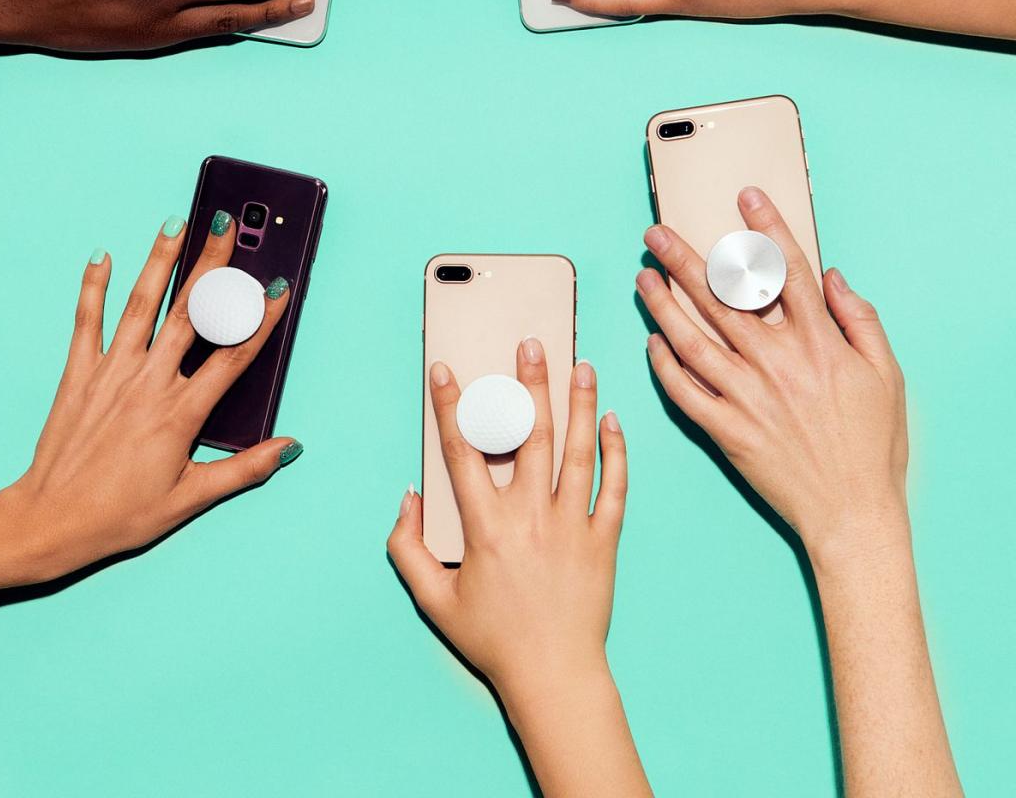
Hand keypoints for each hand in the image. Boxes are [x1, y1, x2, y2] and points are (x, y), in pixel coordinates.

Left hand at [7, 212, 301, 580]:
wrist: (48, 522)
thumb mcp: (190, 499)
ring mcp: (111, 374)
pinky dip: (92, 288)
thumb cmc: (119, 515)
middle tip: (226, 227)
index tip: (278, 289)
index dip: (260, 320)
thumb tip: (289, 448)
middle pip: (190, 314)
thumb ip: (244, 469)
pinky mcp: (78, 375)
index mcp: (181, 414)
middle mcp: (148, 384)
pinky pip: (86, 323)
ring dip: (160, 261)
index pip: (233, 356)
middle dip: (211, 266)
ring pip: (141, 306)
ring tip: (176, 224)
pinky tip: (101, 257)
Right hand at [388, 340, 625, 694]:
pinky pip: (613, 486)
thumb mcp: (434, 600)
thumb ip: (407, 548)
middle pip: (529, 435)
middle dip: (529, 383)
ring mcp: (572, 524)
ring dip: (579, 402)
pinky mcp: (604, 539)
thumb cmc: (493, 639)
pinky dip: (615, 451)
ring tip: (580, 363)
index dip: (450, 406)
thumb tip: (409, 497)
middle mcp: (530, 516)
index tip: (444, 371)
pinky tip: (612, 419)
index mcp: (486, 527)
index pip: (463, 451)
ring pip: (577, 450)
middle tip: (532, 345)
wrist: (554, 676)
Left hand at [637, 186, 907, 560]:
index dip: (766, 230)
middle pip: (720, 298)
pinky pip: (683, 390)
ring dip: (661, 304)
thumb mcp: (886, 375)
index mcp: (818, 344)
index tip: (745, 197)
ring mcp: (745, 396)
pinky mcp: (725, 429)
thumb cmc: (872, 445)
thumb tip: (834, 277)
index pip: (786, 271)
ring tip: (641, 277)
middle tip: (655, 234)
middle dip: (683, 259)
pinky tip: (650, 341)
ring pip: (691, 338)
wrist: (852, 512)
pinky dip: (663, 364)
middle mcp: (776, 363)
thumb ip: (860, 320)